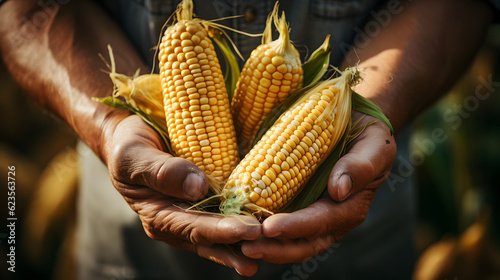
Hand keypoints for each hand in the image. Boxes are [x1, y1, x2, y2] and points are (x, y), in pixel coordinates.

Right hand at [101, 114, 261, 275]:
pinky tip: (262, 232)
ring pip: (219, 236)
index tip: (248, 230)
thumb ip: (162, 171)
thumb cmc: (128, 145)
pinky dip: (241, 228)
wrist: (130, 139)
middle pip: (210, 238)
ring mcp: (191, 215)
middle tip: (266, 244)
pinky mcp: (203, 205)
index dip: (221, 231)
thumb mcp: (135, 155)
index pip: (193, 227)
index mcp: (158, 215)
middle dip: (238, 243)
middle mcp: (176, 222)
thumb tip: (197, 188)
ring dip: (242, 244)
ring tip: (268, 252)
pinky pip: (223, 218)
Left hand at [240, 112, 395, 263]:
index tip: (269, 228)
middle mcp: (330, 219)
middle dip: (274, 249)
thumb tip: (339, 191)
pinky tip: (239, 227)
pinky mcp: (296, 206)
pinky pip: (278, 225)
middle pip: (302, 244)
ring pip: (288, 241)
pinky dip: (259, 231)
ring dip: (264, 246)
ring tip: (238, 243)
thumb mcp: (375, 145)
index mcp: (350, 207)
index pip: (321, 222)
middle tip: (247, 246)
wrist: (357, 127)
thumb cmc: (368, 136)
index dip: (295, 227)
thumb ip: (361, 166)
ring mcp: (311, 215)